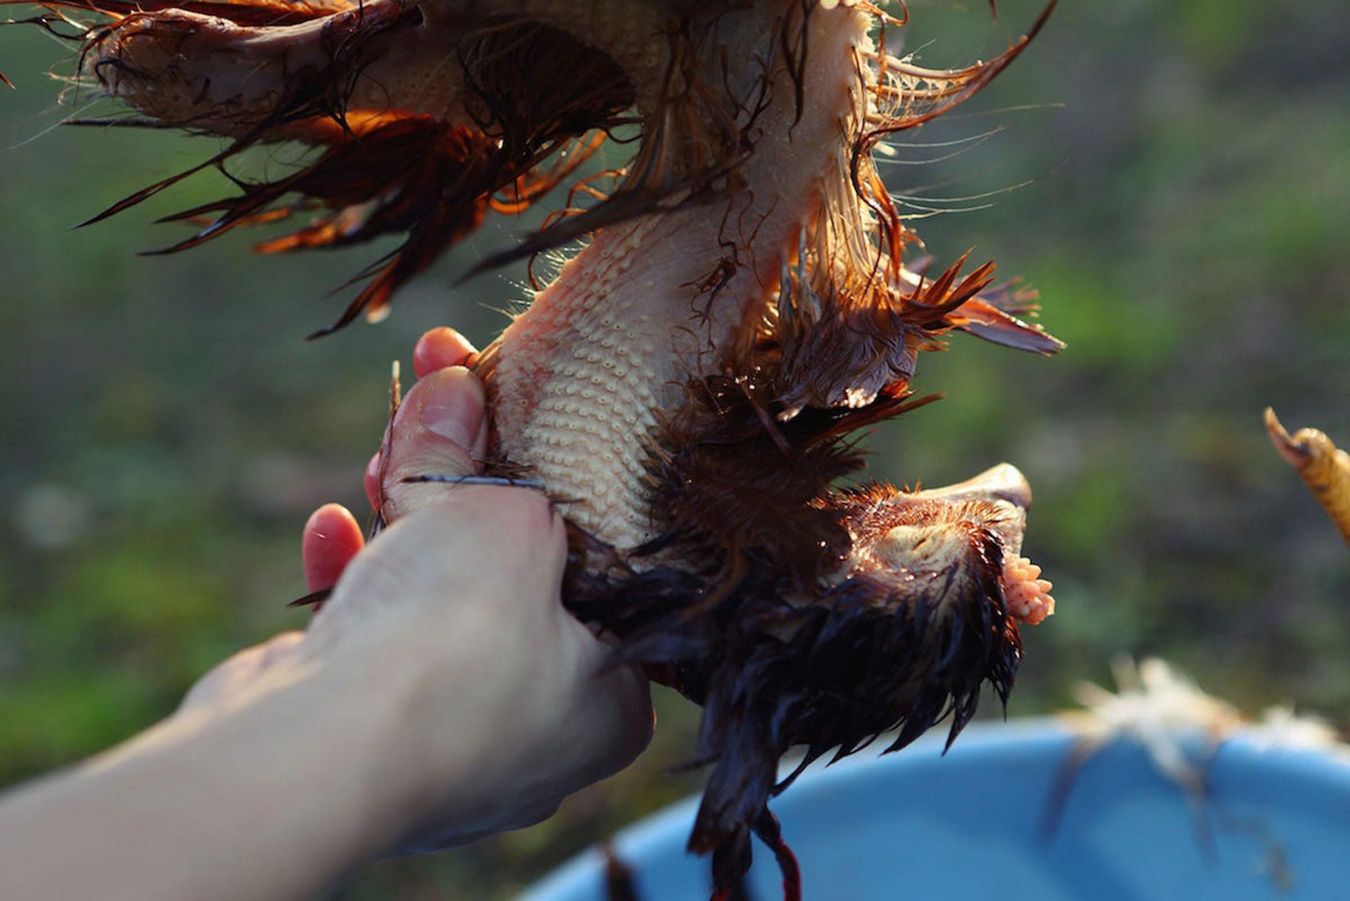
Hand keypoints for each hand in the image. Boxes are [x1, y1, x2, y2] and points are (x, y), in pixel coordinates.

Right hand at [185, 327, 651, 850]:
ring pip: (433, 605)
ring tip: (387, 451)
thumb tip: (453, 385)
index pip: (601, 576)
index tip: (522, 423)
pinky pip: (369, 640)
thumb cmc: (455, 650)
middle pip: (510, 579)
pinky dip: (354, 578)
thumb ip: (480, 455)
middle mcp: (533, 736)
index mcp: (606, 705)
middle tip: (447, 402)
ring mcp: (442, 742)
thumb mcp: (498, 518)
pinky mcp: (363, 737)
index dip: (559, 488)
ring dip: (406, 520)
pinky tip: (332, 527)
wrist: (316, 755)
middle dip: (469, 487)